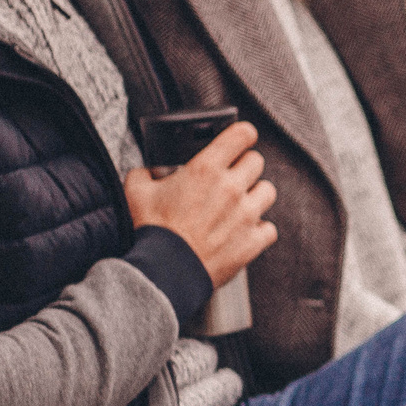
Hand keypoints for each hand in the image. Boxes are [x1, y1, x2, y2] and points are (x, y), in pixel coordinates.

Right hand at [124, 121, 276, 288]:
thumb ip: (143, 174)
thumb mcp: (136, 192)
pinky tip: (244, 232)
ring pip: (268, 191)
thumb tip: (147, 172)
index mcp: (206, 169)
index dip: (242, 134)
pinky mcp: (253, 241)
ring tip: (240, 204)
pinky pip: (269, 228)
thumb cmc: (152, 232)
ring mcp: (246, 214)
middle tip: (231, 177)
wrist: (165, 271)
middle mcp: (231, 188)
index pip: (241, 134)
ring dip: (256, 195)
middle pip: (256, 161)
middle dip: (244, 166)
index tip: (239, 139)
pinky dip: (260, 230)